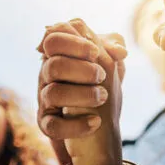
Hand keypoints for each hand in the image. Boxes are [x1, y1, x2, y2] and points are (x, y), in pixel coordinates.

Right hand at [37, 20, 126, 164]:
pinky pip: (53, 125)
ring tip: (102, 97)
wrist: (96, 121)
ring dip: (82, 95)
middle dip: (81, 69)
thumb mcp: (108, 60)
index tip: (95, 51)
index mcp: (58, 55)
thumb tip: (120, 50)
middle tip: (102, 76)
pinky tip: (96, 122)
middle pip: (53, 65)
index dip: (74, 43)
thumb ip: (113, 47)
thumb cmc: (97, 83)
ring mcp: (44, 100)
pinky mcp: (46, 124)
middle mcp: (47, 75)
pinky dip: (76, 125)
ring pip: (53, 93)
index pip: (53, 39)